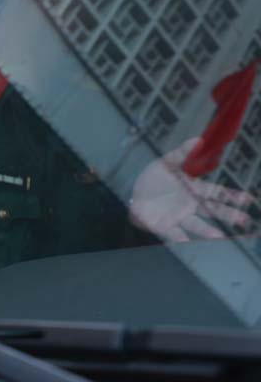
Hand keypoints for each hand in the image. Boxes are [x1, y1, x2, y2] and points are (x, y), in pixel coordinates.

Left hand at [129, 138, 255, 241]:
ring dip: (206, 230)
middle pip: (212, 210)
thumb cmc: (155, 179)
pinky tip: (185, 242)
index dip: (232, 196)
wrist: (134, 193)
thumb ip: (182, 153)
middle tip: (244, 221)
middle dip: (228, 215)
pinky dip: (179, 237)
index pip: (218, 193)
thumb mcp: (167, 162)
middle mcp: (190, 206)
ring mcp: (178, 217)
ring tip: (217, 235)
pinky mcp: (163, 225)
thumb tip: (199, 139)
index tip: (248, 199)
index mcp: (195, 190)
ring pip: (196, 225)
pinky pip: (172, 233)